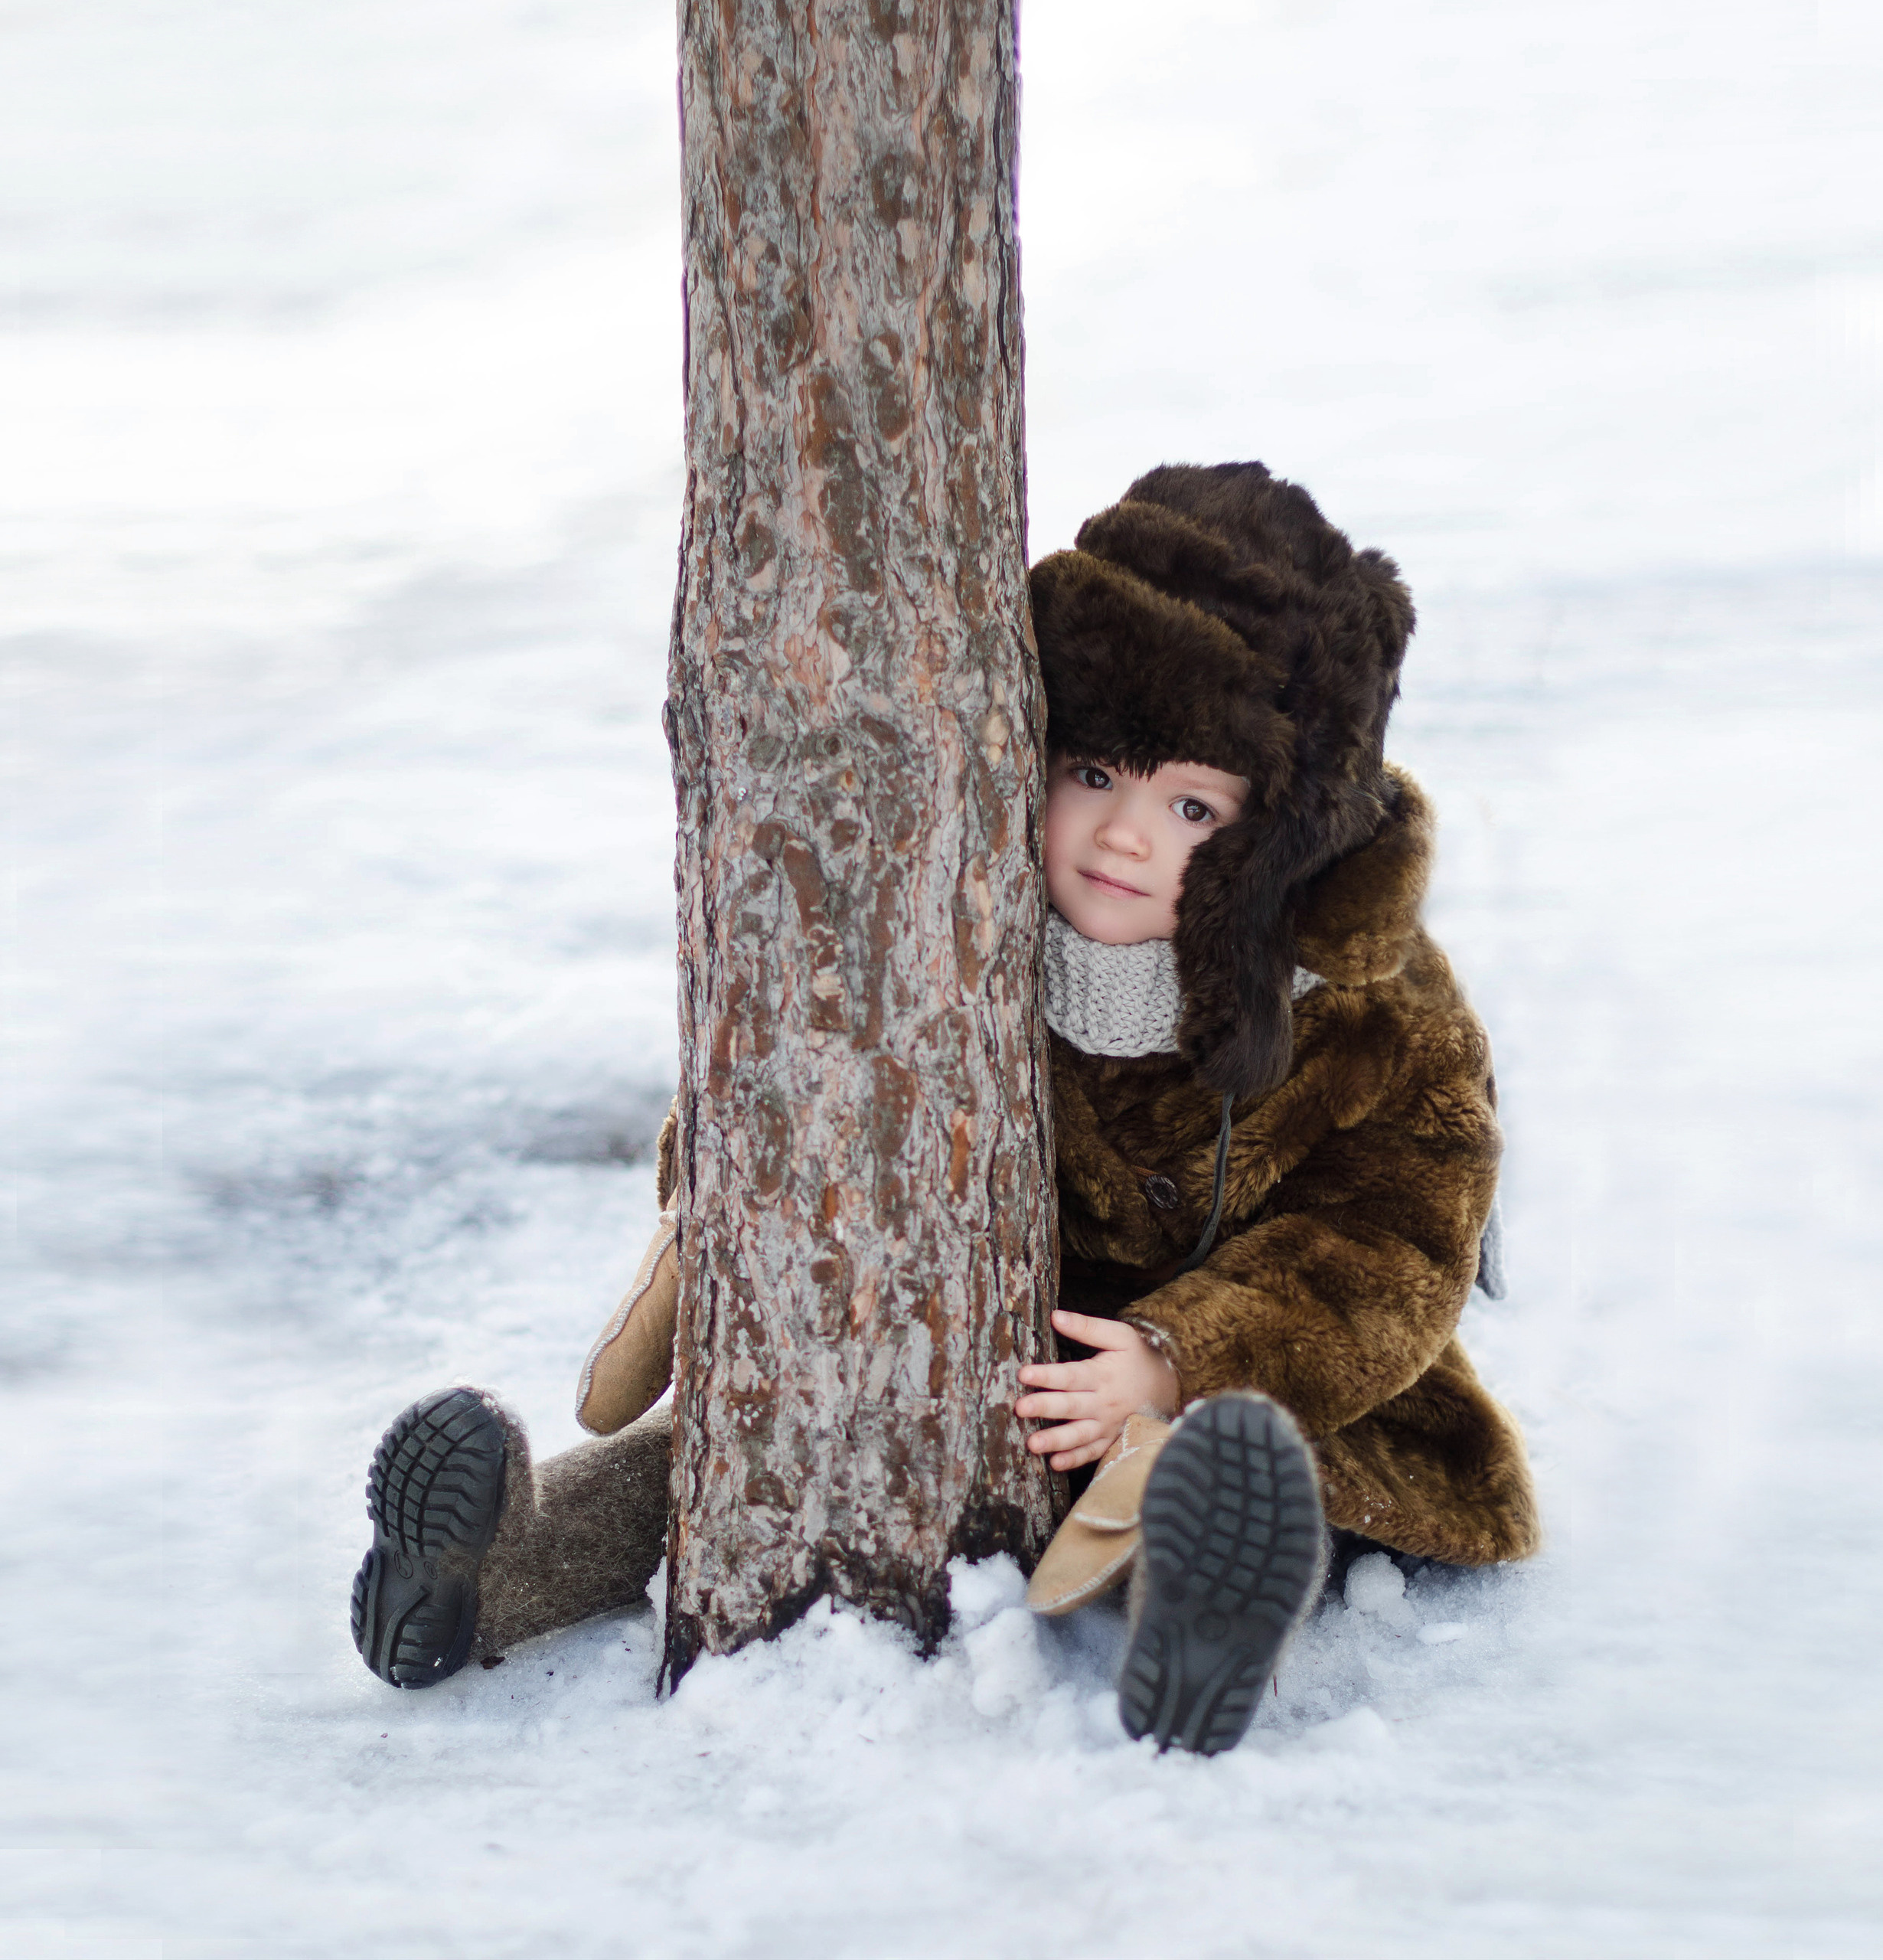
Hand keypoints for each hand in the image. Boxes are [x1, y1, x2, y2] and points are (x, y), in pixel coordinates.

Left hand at [1014, 1310, 1179, 1471]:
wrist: (1167, 1385)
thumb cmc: (1138, 1357)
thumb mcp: (1119, 1336)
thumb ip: (1087, 1327)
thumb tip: (1056, 1316)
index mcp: (1103, 1375)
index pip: (1071, 1376)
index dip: (1047, 1375)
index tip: (1023, 1374)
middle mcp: (1104, 1403)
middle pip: (1071, 1406)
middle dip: (1045, 1407)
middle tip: (1020, 1409)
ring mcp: (1108, 1425)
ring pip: (1079, 1435)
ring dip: (1056, 1440)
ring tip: (1032, 1444)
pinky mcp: (1111, 1439)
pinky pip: (1093, 1453)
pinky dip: (1075, 1459)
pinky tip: (1054, 1463)